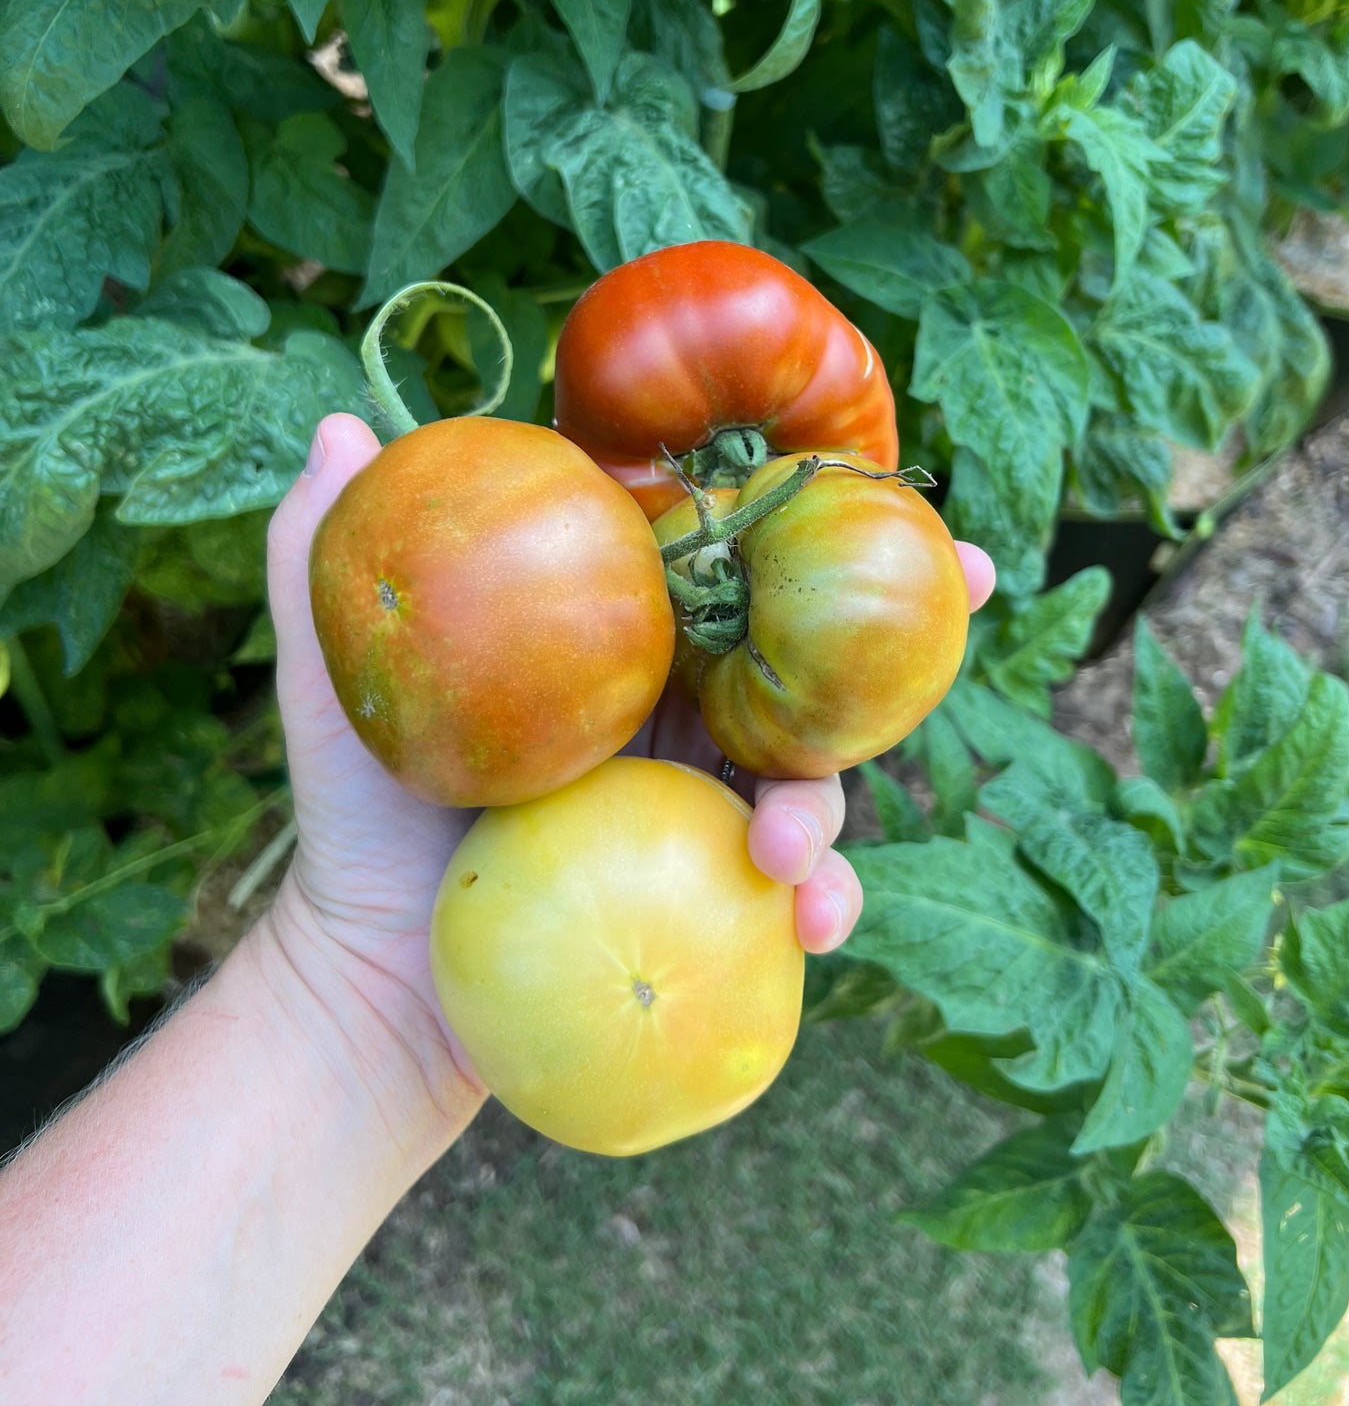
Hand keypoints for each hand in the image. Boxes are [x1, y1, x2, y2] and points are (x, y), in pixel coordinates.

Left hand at [263, 413, 995, 1097]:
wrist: (371, 980)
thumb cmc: (354, 818)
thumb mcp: (332, 683)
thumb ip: (324, 558)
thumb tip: (340, 426)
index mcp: (612, 637)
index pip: (720, 554)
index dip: (805, 509)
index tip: (887, 475)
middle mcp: (672, 705)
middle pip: (801, 650)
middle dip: (894, 611)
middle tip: (966, 574)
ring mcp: (697, 797)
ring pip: (811, 770)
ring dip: (829, 799)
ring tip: (784, 852)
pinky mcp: (707, 886)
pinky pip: (789, 886)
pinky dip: (820, 898)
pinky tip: (809, 924)